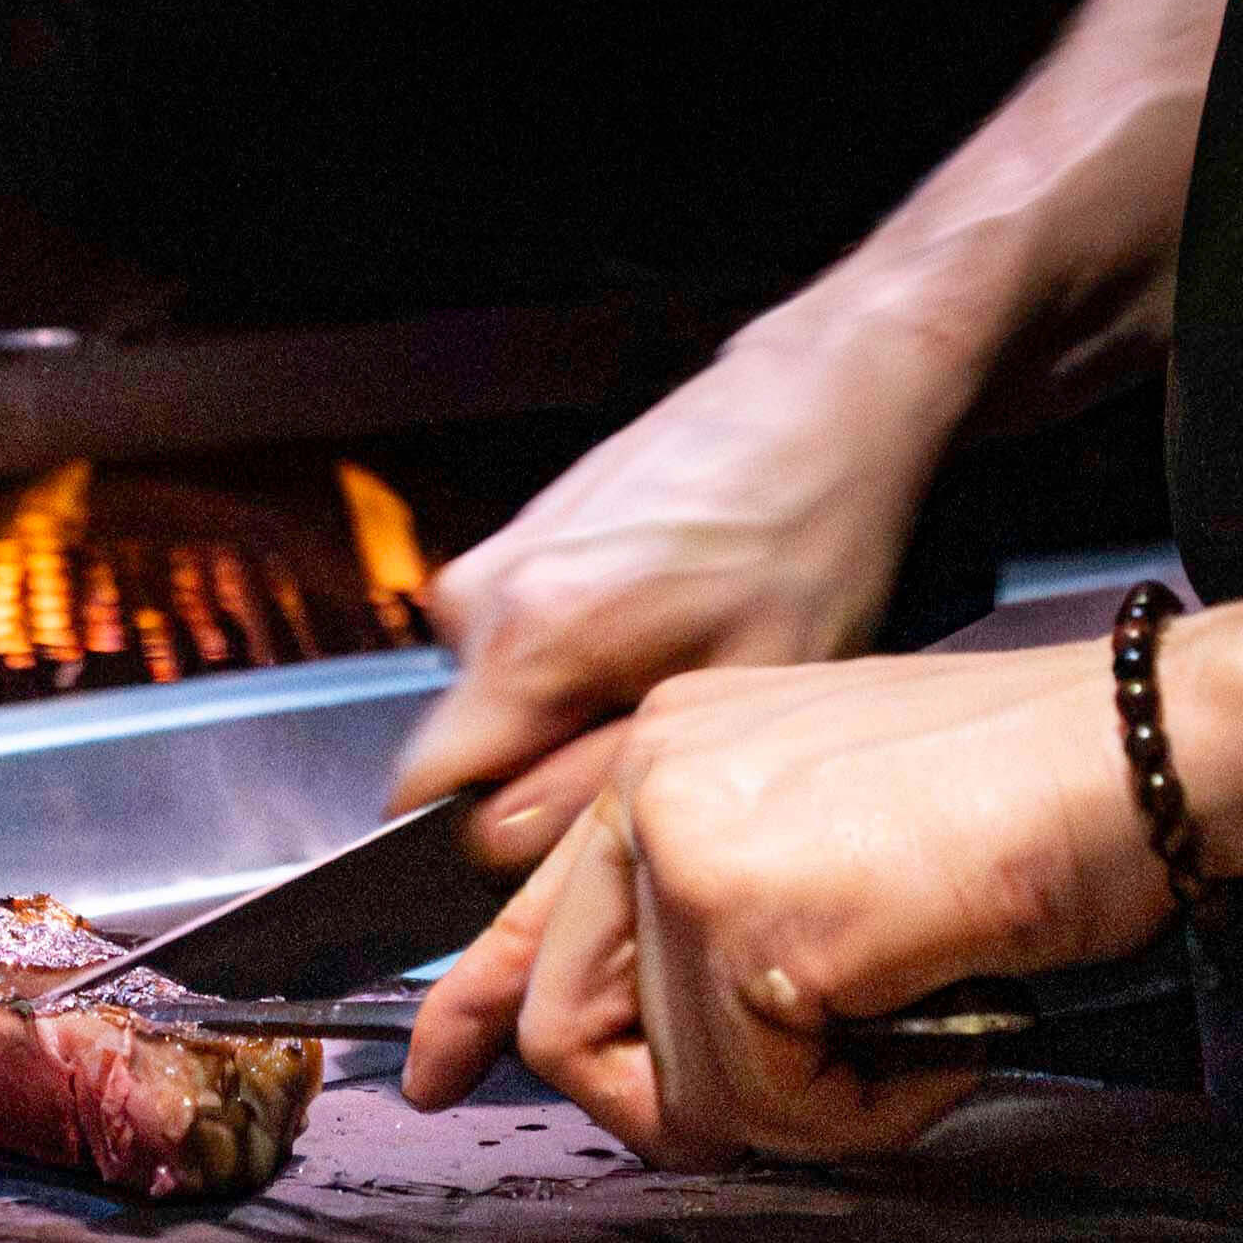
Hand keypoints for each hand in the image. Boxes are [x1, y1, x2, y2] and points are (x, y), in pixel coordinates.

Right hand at [386, 333, 970, 867]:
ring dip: (570, 708)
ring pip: (497, 696)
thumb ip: (598, 778)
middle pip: (466, 745)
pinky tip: (664, 623)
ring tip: (675, 666)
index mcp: (528, 636)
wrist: (818, 401)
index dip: (492, 832)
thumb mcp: (738, 689)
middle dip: (544, 767)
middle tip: (659, 740)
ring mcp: (496, 557)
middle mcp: (486, 592)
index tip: (571, 828)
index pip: (423, 790)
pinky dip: (579, 656)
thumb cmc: (806, 531)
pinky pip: (520, 643)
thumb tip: (499, 842)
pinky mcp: (519, 538)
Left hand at [400, 643, 1177, 1167]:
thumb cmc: (1037, 793)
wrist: (1151, 748)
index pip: (523, 904)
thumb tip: (653, 1042)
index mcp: (667, 752)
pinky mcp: (746, 917)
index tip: (436, 1073)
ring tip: (911, 1037)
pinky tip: (936, 1037)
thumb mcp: (834, 828)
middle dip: (678, 1106)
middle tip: (801, 1102)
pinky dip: (862, 1112)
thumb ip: (722, 910)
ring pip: (675, 1088)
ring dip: (803, 1110)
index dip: (471, 1005)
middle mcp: (652, 782)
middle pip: (566, 1026)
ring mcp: (687, 843)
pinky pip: (760, 1103)